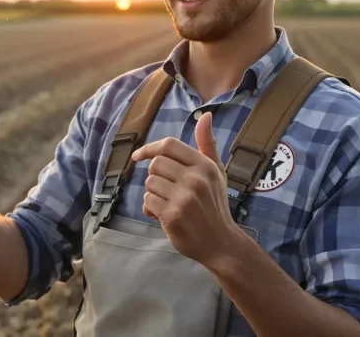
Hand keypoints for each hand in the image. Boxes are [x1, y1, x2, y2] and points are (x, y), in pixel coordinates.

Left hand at [131, 111, 239, 265]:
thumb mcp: (216, 172)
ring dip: (153, 194)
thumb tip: (206, 115)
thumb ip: (207, 144)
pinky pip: (148, 202)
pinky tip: (163, 215)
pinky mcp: (173, 215)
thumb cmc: (215, 205)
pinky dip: (150, 209)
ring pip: (150, 183)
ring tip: (167, 203)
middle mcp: (196, 179)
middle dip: (155, 177)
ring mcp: (184, 198)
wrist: (221, 244)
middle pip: (156, 164)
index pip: (168, 145)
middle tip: (166, 189)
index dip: (149, 148)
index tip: (138, 156)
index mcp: (205, 165)